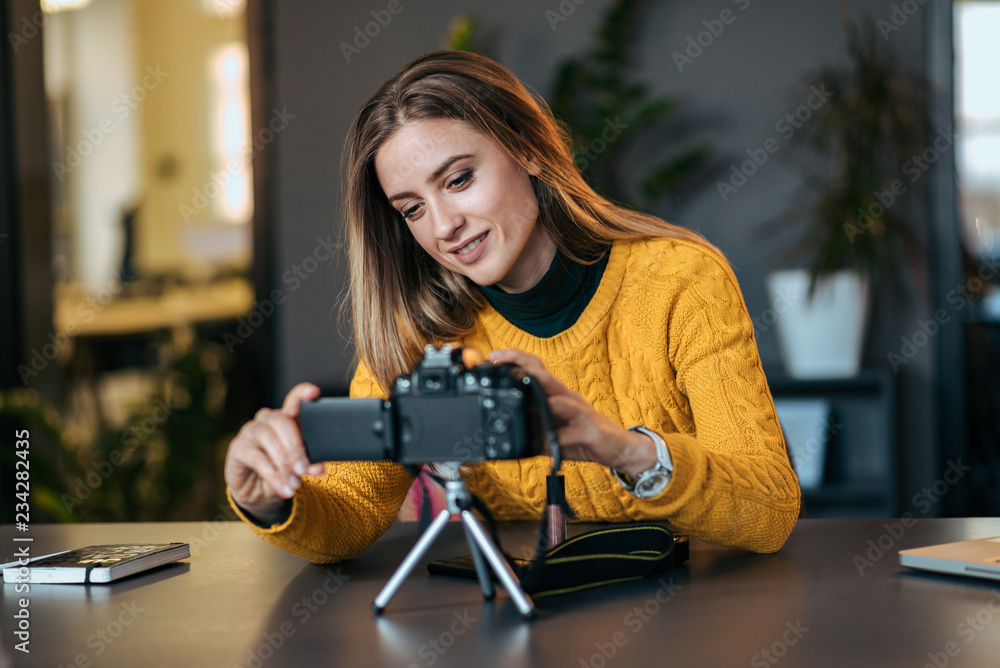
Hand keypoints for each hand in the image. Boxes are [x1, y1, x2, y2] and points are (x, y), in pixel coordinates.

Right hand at [224, 383, 327, 524]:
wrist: (258, 492)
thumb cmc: (282, 471)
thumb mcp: (299, 467)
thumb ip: (309, 463)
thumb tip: (320, 467)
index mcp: (286, 418)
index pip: (293, 401)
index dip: (302, 394)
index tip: (314, 392)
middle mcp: (267, 420)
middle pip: (282, 421)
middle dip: (295, 446)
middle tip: (304, 469)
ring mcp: (250, 431)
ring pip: (269, 438)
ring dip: (284, 463)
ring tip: (296, 483)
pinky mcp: (238, 447)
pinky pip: (257, 458)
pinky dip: (273, 475)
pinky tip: (284, 487)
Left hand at [488, 349, 656, 477]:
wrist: (619, 449)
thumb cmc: (585, 438)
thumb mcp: (554, 435)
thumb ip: (535, 431)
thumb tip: (511, 434)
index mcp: (557, 395)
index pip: (535, 369)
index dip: (515, 359)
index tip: (493, 356)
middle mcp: (567, 397)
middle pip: (543, 374)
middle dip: (520, 363)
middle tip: (498, 358)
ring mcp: (579, 410)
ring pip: (560, 395)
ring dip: (541, 389)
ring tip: (523, 386)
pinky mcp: (590, 429)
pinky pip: (574, 426)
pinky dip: (561, 428)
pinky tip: (552, 427)